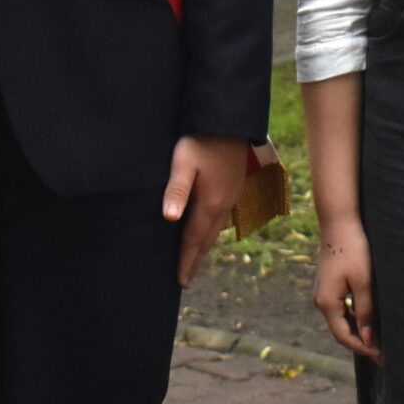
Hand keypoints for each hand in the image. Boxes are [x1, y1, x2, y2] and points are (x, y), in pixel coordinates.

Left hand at [163, 133, 249, 287]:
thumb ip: (176, 191)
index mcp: (210, 204)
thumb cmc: (200, 141)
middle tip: (186, 278)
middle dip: (196, 260)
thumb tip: (170, 219)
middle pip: (207, 240)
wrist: (229, 122)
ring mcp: (231, 196)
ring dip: (204, 247)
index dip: (186, 261)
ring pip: (216, 230)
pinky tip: (207, 230)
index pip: (194, 240)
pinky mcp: (234, 187)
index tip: (180, 281)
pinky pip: (221, 219)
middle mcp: (224, 205)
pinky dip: (212, 232)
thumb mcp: (183, 164)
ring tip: (194, 259)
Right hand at [312, 220, 378, 359]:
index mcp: (327, 303)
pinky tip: (367, 318)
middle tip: (382, 353)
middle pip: (340, 331)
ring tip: (378, 339)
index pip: (344, 336)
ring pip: (340, 320)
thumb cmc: (353, 250)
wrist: (339, 222)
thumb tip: (368, 339)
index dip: (363, 349)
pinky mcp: (329, 284)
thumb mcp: (363, 282)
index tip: (382, 357)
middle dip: (361, 343)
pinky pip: (340, 309)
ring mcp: (323, 292)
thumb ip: (365, 311)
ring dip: (358, 331)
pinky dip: (353, 318)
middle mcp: (320, 301)